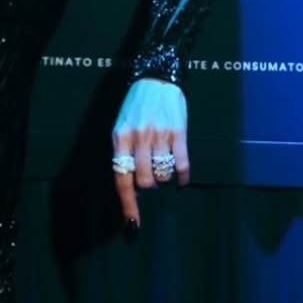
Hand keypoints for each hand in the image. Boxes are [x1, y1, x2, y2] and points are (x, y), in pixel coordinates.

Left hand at [111, 79, 188, 230]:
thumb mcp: (122, 127)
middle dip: (149, 185)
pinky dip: (182, 176)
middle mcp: (138, 138)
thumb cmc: (137, 107)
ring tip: (164, 166)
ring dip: (164, 177)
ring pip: (162, 174)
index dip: (128, 204)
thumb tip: (132, 186)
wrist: (157, 78)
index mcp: (120, 139)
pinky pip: (181, 164)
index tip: (133, 223)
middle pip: (144, 181)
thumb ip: (124, 154)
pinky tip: (181, 178)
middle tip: (152, 176)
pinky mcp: (178, 132)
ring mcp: (159, 135)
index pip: (122, 178)